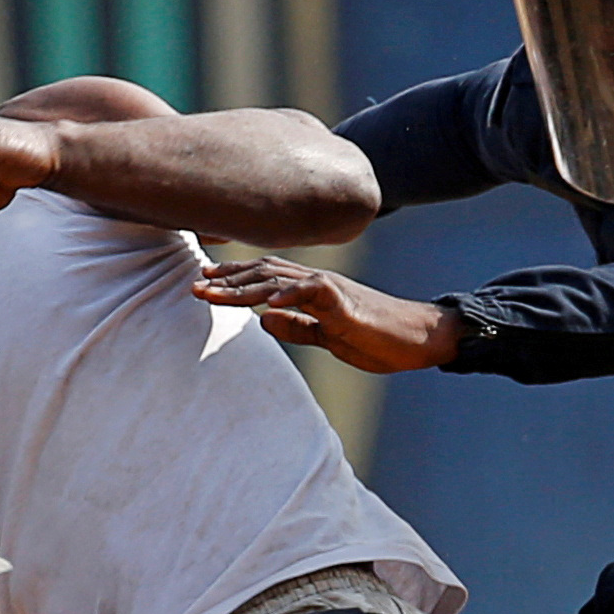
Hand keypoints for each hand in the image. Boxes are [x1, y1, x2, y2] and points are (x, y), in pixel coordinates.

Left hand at [193, 257, 461, 372]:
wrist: (419, 339)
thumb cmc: (377, 338)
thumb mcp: (328, 337)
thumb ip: (298, 327)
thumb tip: (265, 319)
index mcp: (312, 291)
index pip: (266, 277)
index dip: (234, 278)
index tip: (204, 282)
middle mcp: (317, 283)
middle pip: (264, 274)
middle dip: (228, 280)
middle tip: (194, 285)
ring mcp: (331, 290)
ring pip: (279, 280)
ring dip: (244, 286)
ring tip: (214, 293)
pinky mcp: (345, 303)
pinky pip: (312, 294)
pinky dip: (287, 295)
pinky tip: (264, 303)